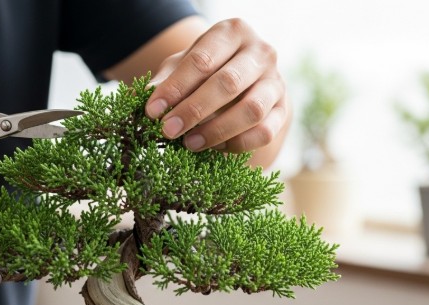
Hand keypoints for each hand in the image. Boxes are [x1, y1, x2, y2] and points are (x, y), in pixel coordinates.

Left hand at [145, 18, 288, 155]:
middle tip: (168, 131)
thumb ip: (167, 80)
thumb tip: (144, 100)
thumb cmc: (207, 70)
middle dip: (194, 110)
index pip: (202, 60)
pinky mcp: (284, 109)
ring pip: (251, 110)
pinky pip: (264, 132)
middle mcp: (260, 52)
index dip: (175, 88)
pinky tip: (214, 148)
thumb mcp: (183, 66)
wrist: (246, 80)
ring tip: (190, 143)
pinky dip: (237, 144)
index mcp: (232, 32)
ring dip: (217, 131)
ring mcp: (276, 81)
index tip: (152, 111)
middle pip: (227, 83)